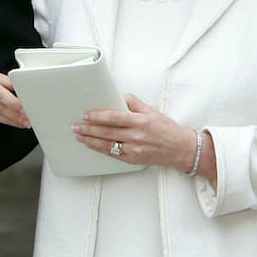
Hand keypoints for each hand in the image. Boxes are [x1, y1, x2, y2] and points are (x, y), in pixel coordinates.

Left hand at [74, 94, 198, 170]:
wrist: (181, 149)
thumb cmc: (167, 129)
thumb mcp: (152, 111)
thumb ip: (133, 103)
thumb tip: (117, 96)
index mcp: (141, 121)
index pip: (114, 117)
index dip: (97, 116)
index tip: (85, 115)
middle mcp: (136, 136)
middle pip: (106, 132)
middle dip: (88, 129)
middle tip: (76, 126)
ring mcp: (134, 150)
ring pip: (106, 145)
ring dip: (90, 140)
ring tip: (79, 136)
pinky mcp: (133, 159)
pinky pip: (112, 154)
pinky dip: (100, 149)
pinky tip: (91, 145)